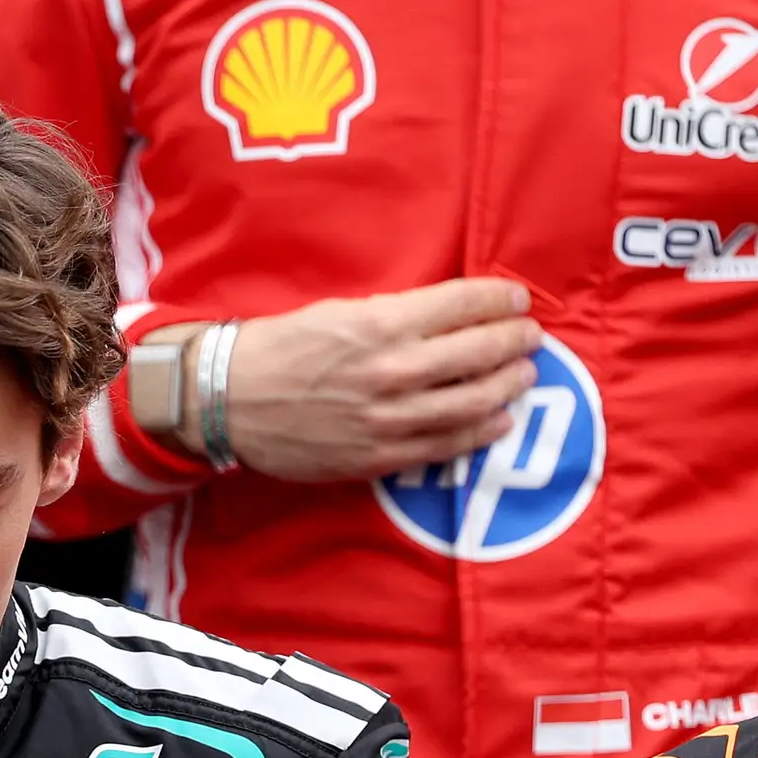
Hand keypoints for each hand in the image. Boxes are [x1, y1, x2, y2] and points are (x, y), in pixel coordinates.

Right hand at [223, 280, 541, 482]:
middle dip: (514, 341)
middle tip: (529, 337)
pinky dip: (479, 433)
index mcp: (381, 324)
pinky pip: (444, 446)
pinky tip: (497, 422)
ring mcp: (389, 418)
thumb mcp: (338, 312)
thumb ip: (394, 314)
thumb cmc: (280, 347)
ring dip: (506, 387)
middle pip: (479, 354)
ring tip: (522, 376)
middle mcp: (393, 371)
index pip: (463, 306)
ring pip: (472, 403)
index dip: (500, 301)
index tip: (517, 301)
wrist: (228, 400)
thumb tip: (447, 316)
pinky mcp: (379, 456)